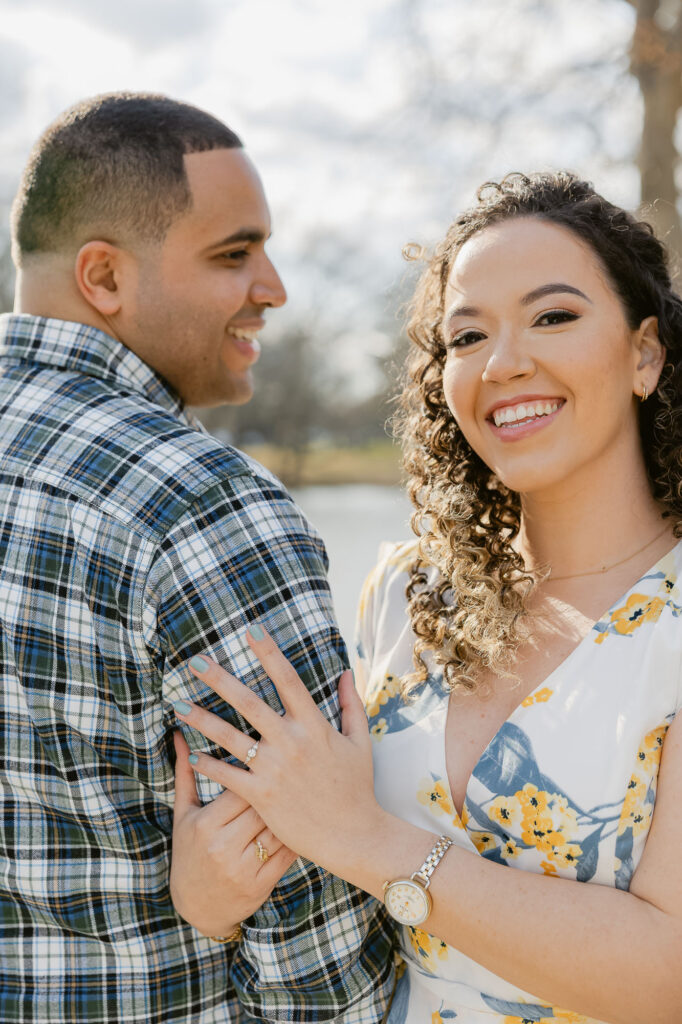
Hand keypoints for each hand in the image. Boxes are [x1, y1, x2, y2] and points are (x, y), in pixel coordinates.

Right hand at [170, 730, 297, 936]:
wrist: (195, 908)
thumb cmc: (189, 852)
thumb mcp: (183, 815)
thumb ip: (185, 774)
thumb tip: (178, 734)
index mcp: (206, 824)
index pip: (240, 786)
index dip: (259, 768)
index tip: (273, 753)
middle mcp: (223, 846)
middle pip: (262, 805)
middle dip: (280, 786)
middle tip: (297, 765)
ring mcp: (243, 868)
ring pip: (278, 828)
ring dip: (294, 808)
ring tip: (306, 789)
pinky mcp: (260, 885)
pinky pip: (286, 854)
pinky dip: (298, 835)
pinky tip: (306, 819)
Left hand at [172, 628, 380, 878]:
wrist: (354, 835)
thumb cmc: (357, 788)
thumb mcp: (360, 742)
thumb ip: (351, 704)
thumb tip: (346, 672)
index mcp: (315, 725)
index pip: (288, 679)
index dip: (269, 652)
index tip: (251, 629)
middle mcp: (291, 742)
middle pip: (249, 702)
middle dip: (220, 679)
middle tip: (195, 660)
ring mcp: (274, 769)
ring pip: (230, 737)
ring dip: (202, 719)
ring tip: (178, 704)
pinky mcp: (263, 796)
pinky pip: (229, 776)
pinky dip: (209, 765)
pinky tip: (191, 755)